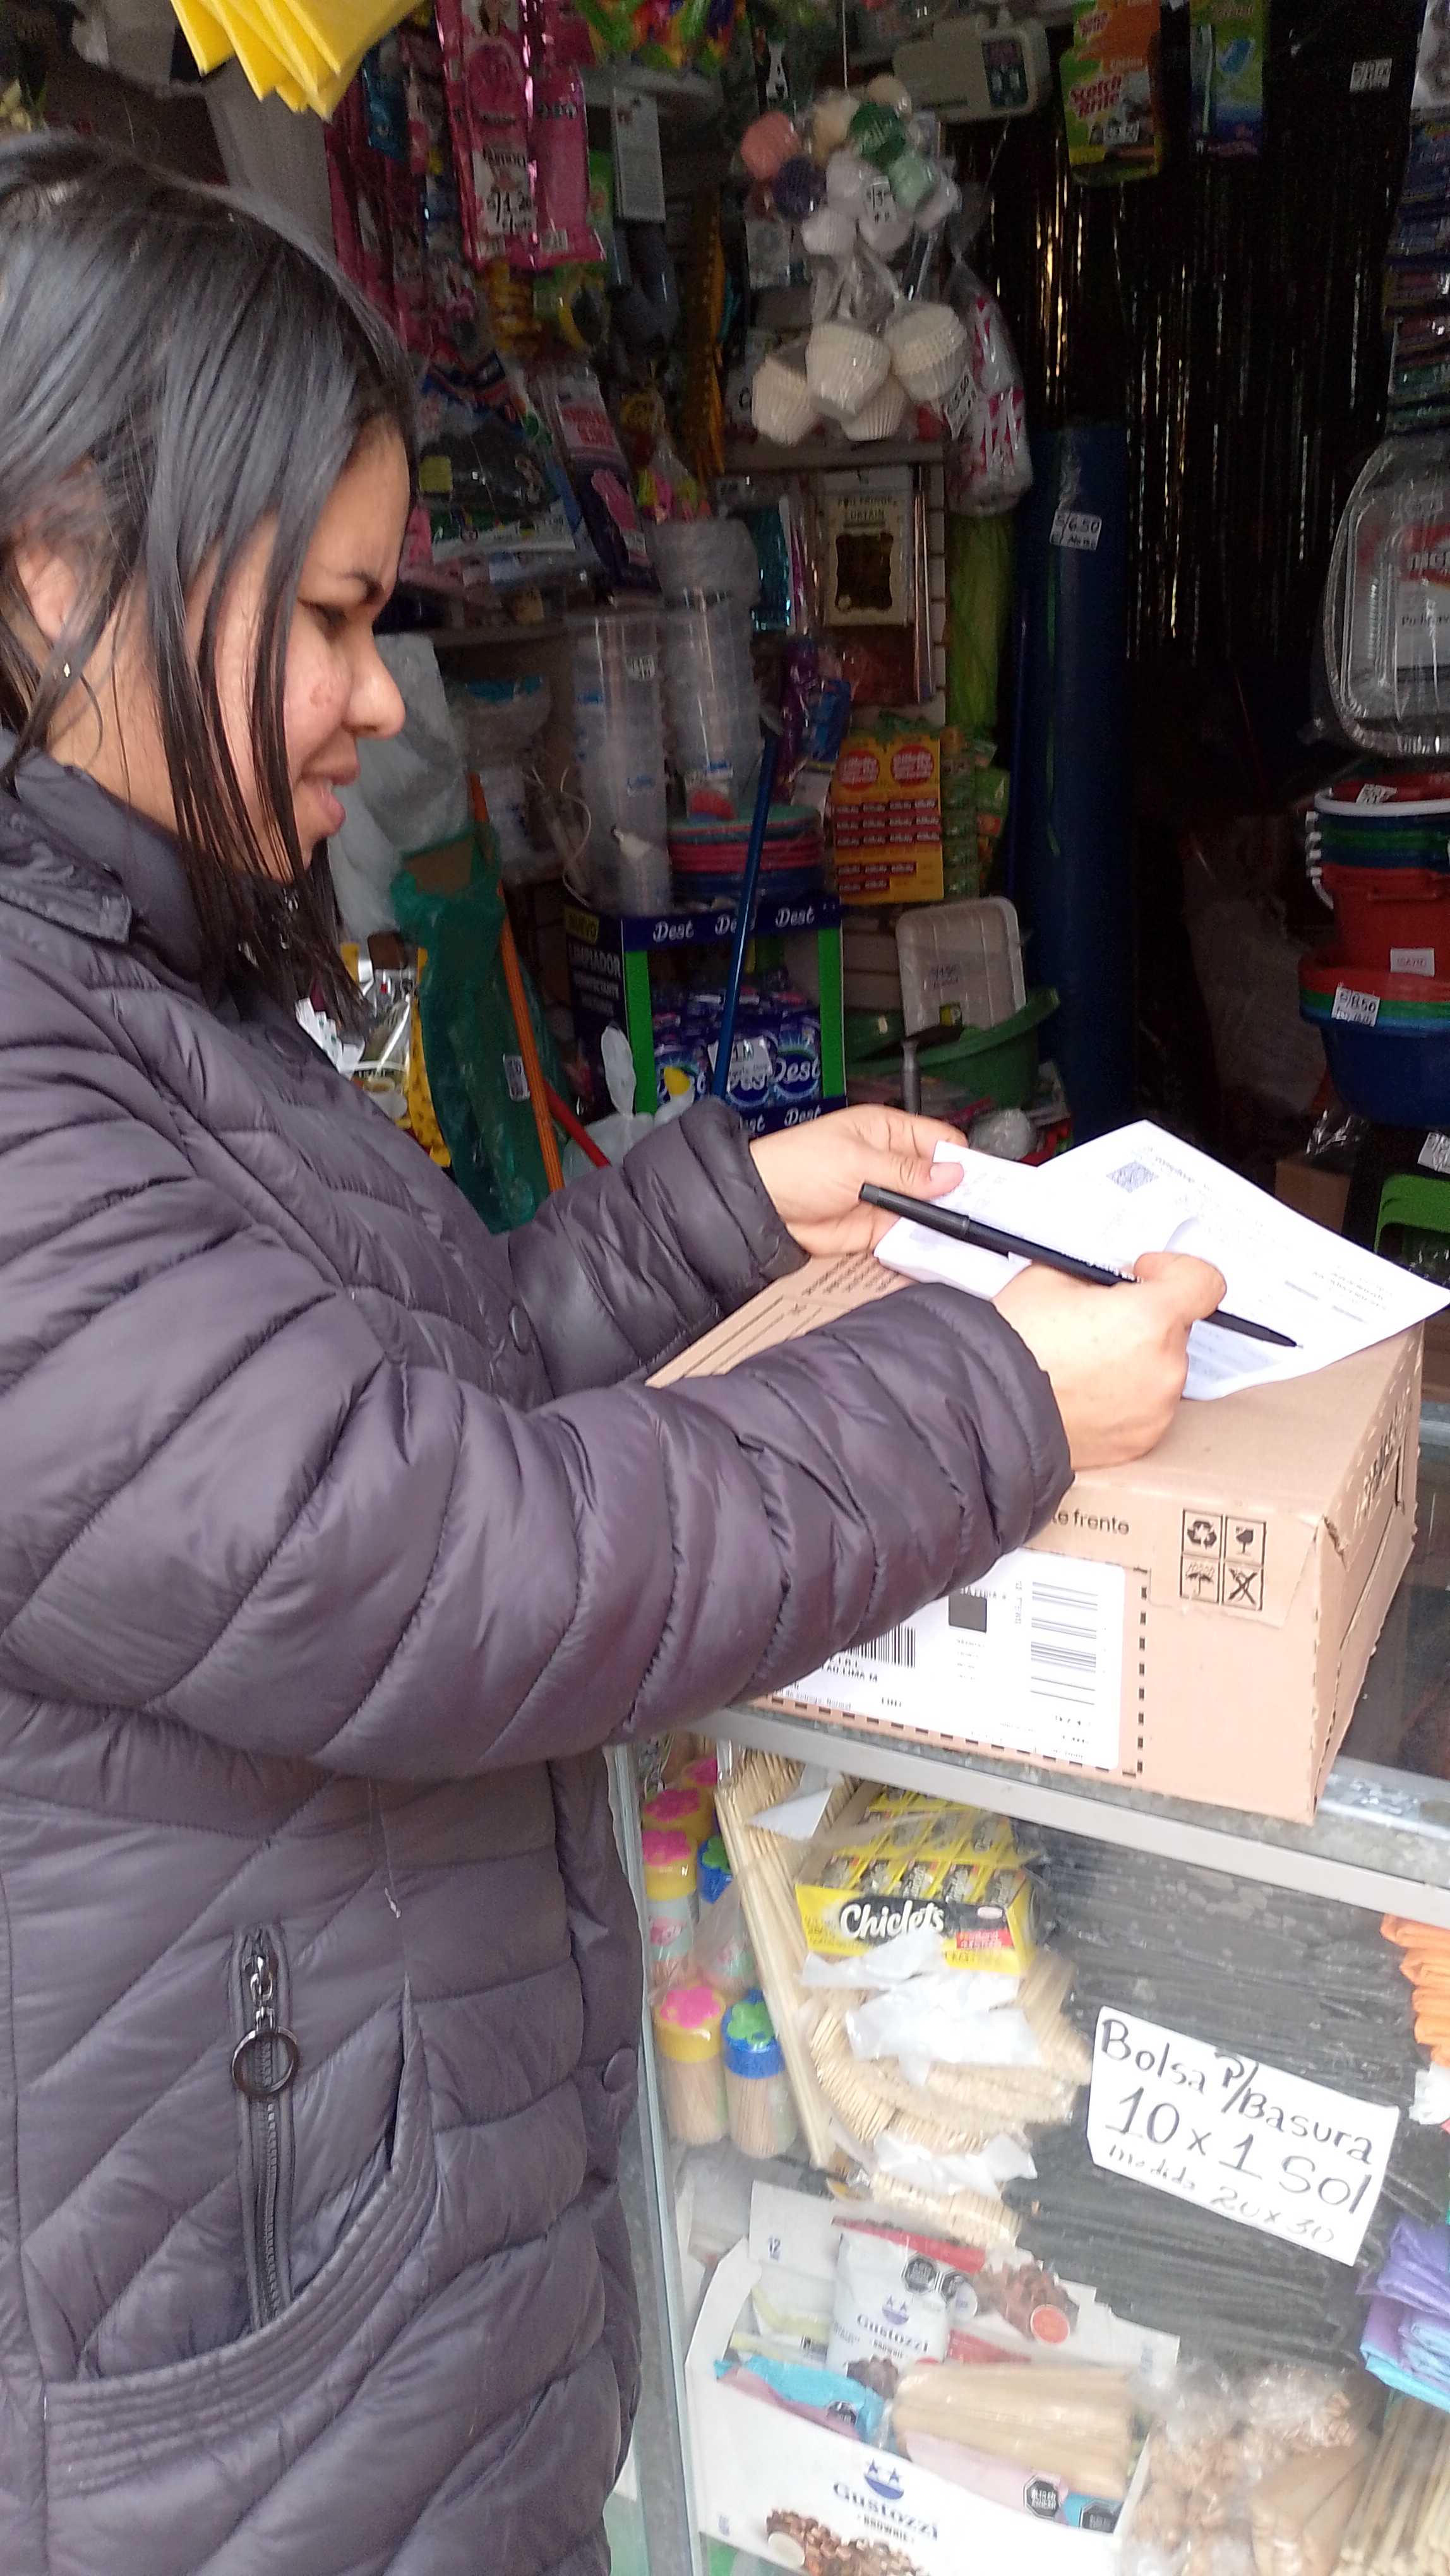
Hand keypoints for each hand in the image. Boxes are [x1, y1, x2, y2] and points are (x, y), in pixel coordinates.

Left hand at [750, 1107, 965, 1257]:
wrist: (764, 1207)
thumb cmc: (796, 1165)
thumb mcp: (856, 1161)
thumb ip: (905, 1172)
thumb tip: (951, 1174)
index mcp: (889, 1132)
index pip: (940, 1141)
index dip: (960, 1160)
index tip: (979, 1180)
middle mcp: (893, 1163)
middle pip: (940, 1178)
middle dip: (958, 1193)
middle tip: (978, 1210)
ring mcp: (887, 1197)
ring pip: (929, 1210)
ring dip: (942, 1220)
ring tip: (963, 1231)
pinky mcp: (878, 1228)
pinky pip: (910, 1235)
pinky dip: (923, 1242)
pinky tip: (937, 1247)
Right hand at [993, 1249, 1226, 1469]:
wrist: (985, 1409)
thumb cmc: (1011, 1346)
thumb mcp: (1050, 1277)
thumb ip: (1100, 1274)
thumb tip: (1117, 1280)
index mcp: (1150, 1318)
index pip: (1204, 1282)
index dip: (1177, 1271)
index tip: (1149, 1275)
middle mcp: (1164, 1367)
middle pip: (1176, 1328)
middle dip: (1144, 1320)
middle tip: (1095, 1322)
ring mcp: (1156, 1409)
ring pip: (1162, 1368)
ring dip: (1136, 1360)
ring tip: (1083, 1363)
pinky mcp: (1142, 1441)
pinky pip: (1148, 1406)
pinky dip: (1126, 1396)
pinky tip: (1084, 1392)